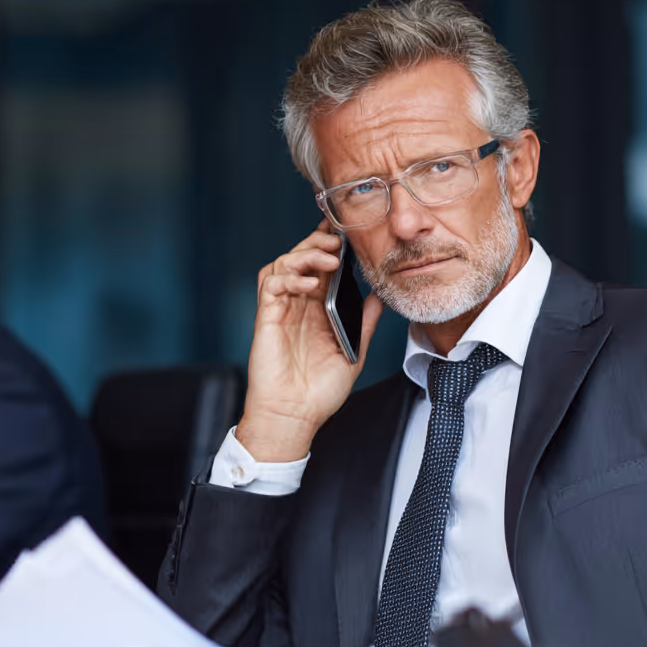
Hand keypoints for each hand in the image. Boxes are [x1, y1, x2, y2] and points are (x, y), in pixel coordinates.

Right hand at [235, 222, 382, 461]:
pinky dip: (288, 276)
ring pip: (283, 264)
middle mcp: (298, 304)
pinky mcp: (267, 317)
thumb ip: (364, 322)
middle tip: (337, 239)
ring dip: (305, 255)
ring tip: (328, 258)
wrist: (296, 416)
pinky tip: (308, 282)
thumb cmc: (320, 390)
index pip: (321, 266)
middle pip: (300, 257)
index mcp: (316, 308)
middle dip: (318, 243)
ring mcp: (280, 309)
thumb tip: (380, 296)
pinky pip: (272, 285)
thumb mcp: (353, 350)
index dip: (329, 245)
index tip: (344, 229)